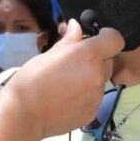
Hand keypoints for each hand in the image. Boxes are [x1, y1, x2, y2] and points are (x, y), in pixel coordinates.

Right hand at [1, 19, 124, 140]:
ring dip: (92, 76)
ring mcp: (96, 96)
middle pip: (109, 60)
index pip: (115, 40)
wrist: (24, 114)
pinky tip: (68, 95)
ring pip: (102, 79)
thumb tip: (76, 27)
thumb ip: (69, 40)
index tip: (98, 37)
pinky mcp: (93, 112)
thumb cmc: (32, 81)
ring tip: (68, 80)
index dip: (108, 36)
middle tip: (76, 60)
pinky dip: (86, 93)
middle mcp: (97, 75)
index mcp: (88, 56)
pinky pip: (95, 96)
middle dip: (97, 57)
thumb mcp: (50, 54)